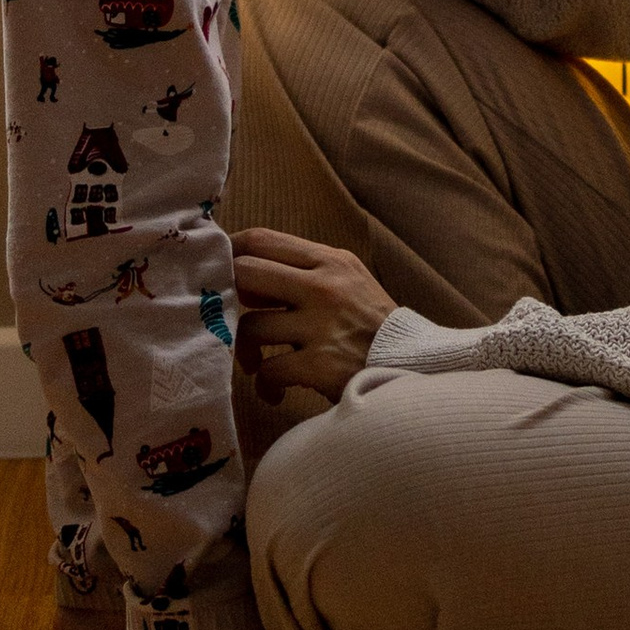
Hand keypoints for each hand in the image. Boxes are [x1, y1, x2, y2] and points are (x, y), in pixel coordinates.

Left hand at [233, 229, 398, 405]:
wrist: (413, 367)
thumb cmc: (373, 327)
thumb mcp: (349, 282)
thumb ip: (306, 274)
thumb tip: (246, 278)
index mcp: (330, 261)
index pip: (263, 239)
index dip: (229, 251)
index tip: (216, 270)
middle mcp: (324, 286)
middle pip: (246, 273)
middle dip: (229, 298)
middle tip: (229, 318)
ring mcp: (321, 325)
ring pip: (250, 327)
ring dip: (245, 351)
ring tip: (256, 363)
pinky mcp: (320, 364)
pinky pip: (268, 370)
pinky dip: (265, 385)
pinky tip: (276, 391)